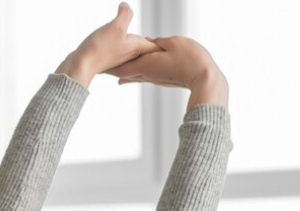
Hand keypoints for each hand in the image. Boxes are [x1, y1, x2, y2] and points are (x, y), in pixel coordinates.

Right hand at [57, 3, 158, 86]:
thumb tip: (125, 6)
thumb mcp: (116, 26)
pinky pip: (122, 55)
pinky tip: (121, 47)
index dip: (166, 45)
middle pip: (148, 52)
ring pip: (135, 53)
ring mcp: (120, 59)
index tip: (175, 45)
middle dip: (155, 48)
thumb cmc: (99, 48)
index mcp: (138, 48)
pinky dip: (126, 52)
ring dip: (140, 49)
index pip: (157, 47)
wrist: (81, 66)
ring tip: (145, 44)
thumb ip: (125, 14)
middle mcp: (131, 55)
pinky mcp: (109, 60)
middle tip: (164, 46)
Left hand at [106, 33, 226, 101]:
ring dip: (119, 72)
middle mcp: (147, 74)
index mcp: (146, 64)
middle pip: (123, 72)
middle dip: (110, 69)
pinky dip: (131, 74)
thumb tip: (146, 41)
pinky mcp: (161, 80)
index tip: (96, 65)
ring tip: (106, 71)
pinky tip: (125, 78)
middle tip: (95, 68)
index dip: (107, 65)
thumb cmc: (191, 59)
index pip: (121, 66)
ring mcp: (154, 79)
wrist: (204, 79)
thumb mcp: (173, 43)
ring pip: (131, 75)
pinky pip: (141, 76)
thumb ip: (157, 42)